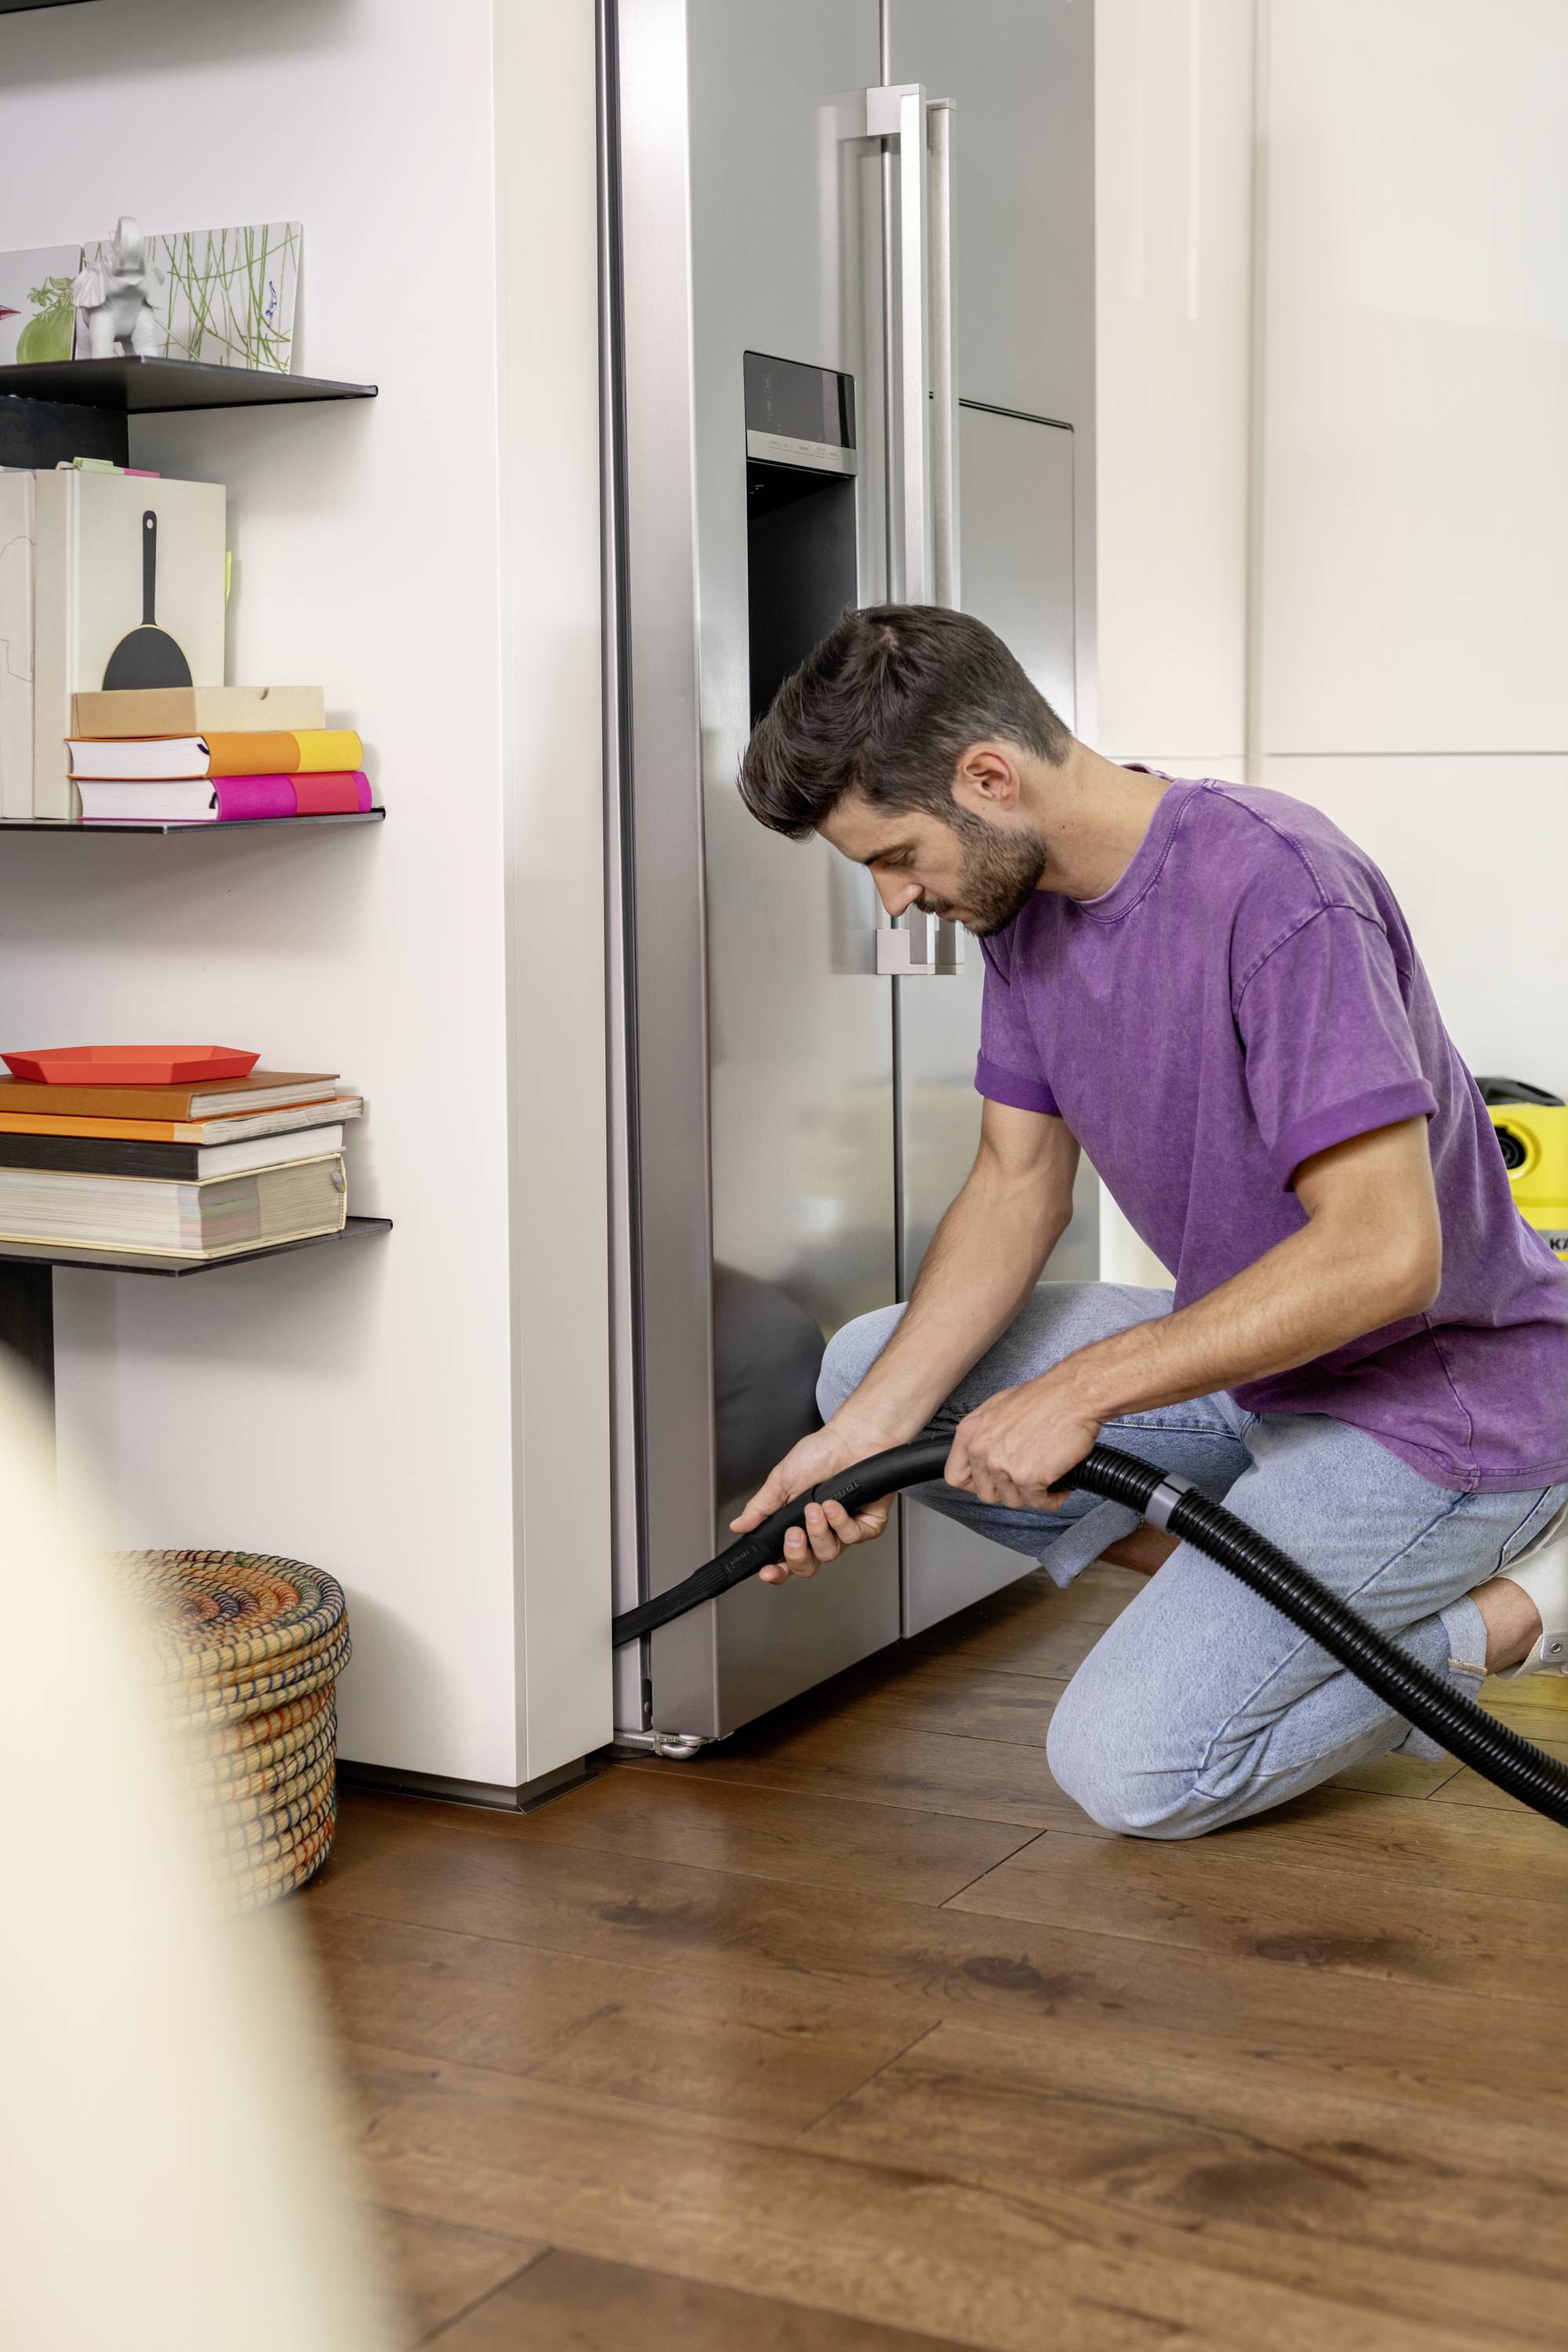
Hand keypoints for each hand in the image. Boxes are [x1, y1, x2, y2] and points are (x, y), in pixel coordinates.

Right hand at [731, 1419, 900, 1583]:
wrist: (851, 1438)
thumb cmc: (820, 1453)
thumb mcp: (782, 1480)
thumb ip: (760, 1508)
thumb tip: (739, 1525)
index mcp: (797, 1525)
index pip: (785, 1559)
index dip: (777, 1571)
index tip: (768, 1570)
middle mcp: (821, 1532)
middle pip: (807, 1566)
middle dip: (797, 1555)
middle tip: (794, 1534)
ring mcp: (844, 1530)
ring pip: (829, 1553)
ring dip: (819, 1531)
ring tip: (815, 1508)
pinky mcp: (867, 1525)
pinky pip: (853, 1537)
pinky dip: (841, 1522)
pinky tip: (834, 1506)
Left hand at [945, 1373, 1101, 1511]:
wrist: (1073, 1393)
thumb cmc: (1043, 1397)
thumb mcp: (998, 1408)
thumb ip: (984, 1434)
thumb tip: (984, 1454)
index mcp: (969, 1433)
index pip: (955, 1476)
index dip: (975, 1484)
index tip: (992, 1483)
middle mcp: (981, 1450)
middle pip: (986, 1494)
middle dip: (1008, 1491)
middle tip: (1025, 1480)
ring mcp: (1003, 1465)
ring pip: (1013, 1501)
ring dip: (1031, 1495)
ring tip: (1045, 1481)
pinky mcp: (1028, 1477)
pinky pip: (1038, 1503)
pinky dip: (1051, 1500)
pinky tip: (1059, 1488)